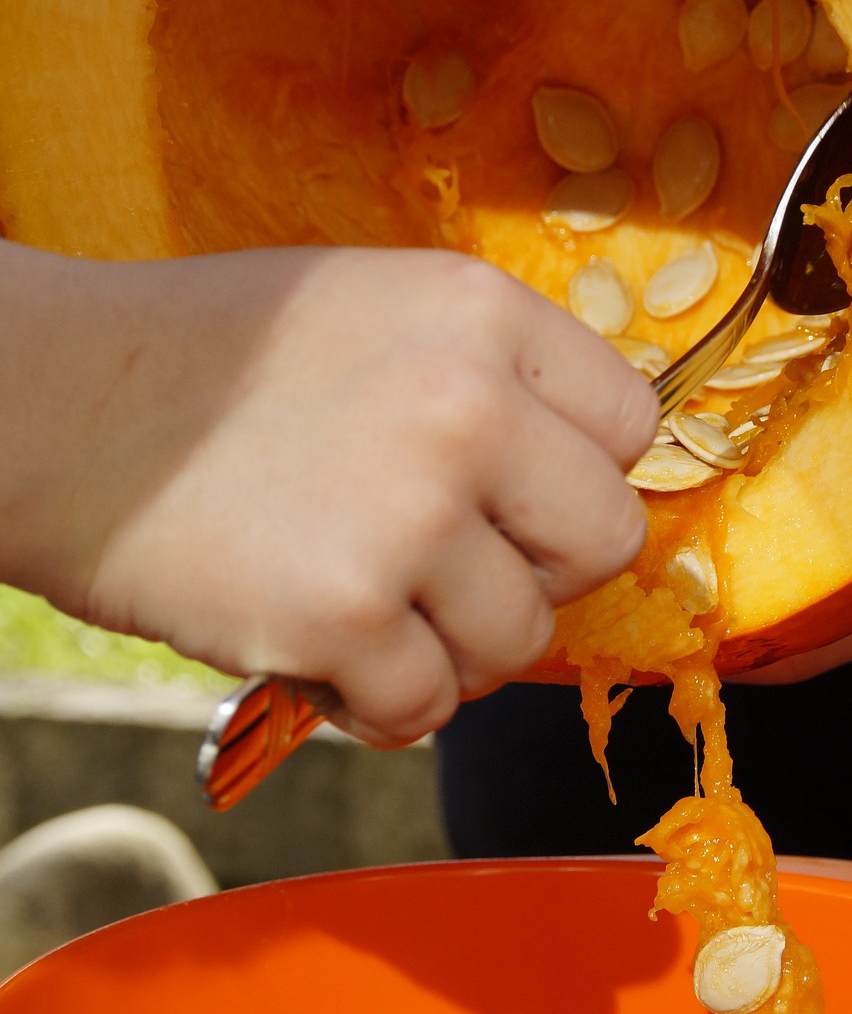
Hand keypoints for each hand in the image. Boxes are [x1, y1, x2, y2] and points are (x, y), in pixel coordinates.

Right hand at [0, 246, 656, 741]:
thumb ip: (484, 373)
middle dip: (540, 575)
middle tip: (456, 574)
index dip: (578, 477)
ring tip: (370, 613)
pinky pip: (425, 706)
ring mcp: (406, 515)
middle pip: (605, 540)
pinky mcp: (339, 615)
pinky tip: (324, 661)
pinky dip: (380, 705)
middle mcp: (465, 406)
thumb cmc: (205, 358)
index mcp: (480, 314)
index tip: (522, 503)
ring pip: (519, 640)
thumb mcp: (371, 306)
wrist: (50, 402)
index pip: (631, 424)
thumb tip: (570, 473)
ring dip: (453, 650)